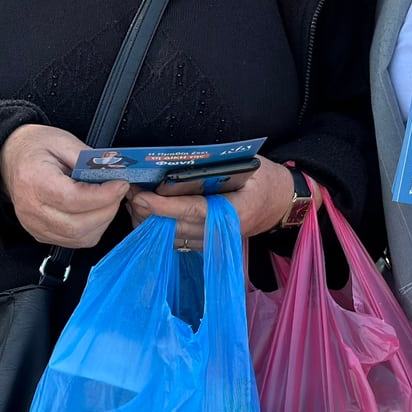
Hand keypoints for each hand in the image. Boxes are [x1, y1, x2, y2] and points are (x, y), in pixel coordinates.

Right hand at [0, 124, 129, 248]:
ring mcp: (35, 226)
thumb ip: (88, 157)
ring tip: (109, 200)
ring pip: (78, 237)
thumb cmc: (35, 147)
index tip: (120, 184)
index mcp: (34, 181)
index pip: (72, 199)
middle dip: (107, 209)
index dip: (102, 195)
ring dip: (102, 221)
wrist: (10, 160)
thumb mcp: (62, 140)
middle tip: (119, 191)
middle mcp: (31, 210)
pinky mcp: (41, 234)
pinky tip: (97, 211)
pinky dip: (92, 229)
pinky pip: (73, 241)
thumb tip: (114, 170)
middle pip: (77, 225)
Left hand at [127, 156, 294, 247]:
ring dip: (150, 222)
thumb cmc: (266, 180)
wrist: (282, 203)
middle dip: (148, 213)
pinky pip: (179, 241)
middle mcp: (224, 232)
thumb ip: (220, 168)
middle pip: (177, 228)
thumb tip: (184, 165)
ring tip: (134, 201)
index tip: (143, 198)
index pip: (193, 211)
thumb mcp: (250, 166)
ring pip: (174, 238)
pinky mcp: (209, 246)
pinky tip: (148, 214)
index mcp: (236, 211)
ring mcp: (216, 243)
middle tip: (129, 194)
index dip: (165, 207)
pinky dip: (161, 228)